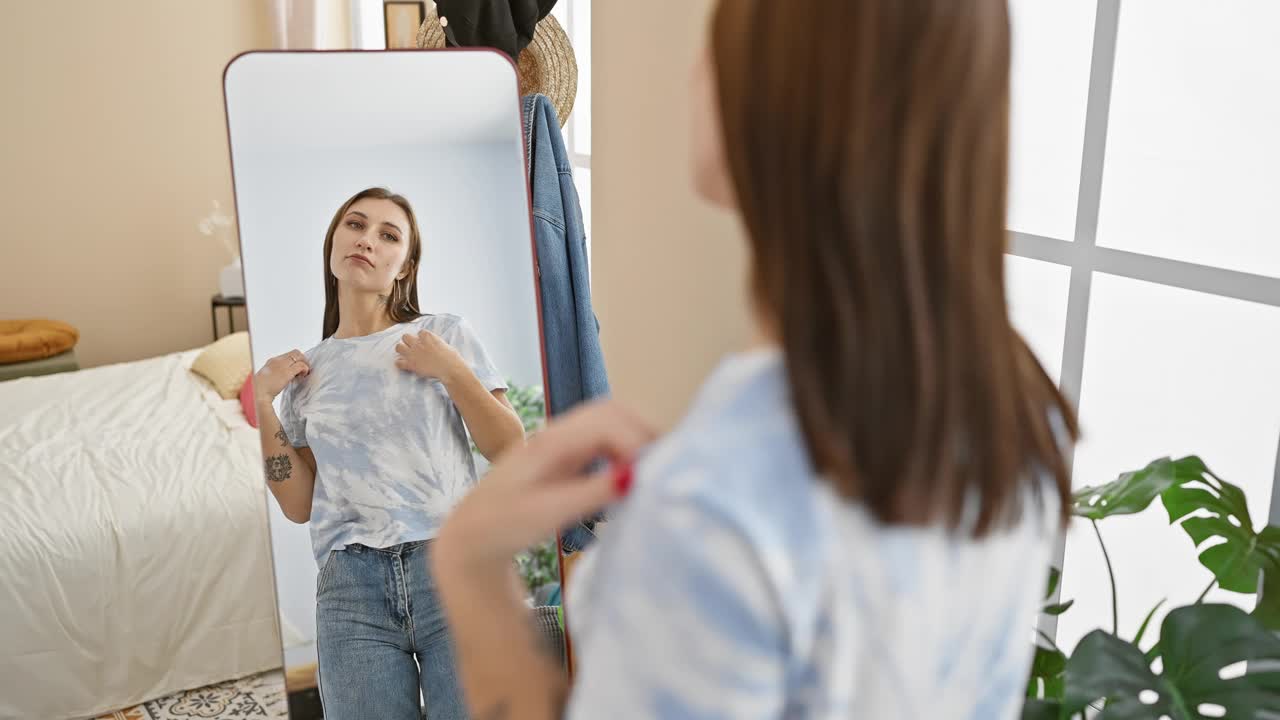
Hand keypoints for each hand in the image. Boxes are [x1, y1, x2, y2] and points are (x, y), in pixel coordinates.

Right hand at [255, 349, 309, 406]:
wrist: (259, 394)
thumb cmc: (262, 389)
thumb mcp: (267, 376)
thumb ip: (275, 372)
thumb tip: (284, 374)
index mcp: (272, 361)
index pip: (288, 354)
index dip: (296, 360)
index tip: (297, 369)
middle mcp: (277, 360)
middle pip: (295, 352)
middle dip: (303, 360)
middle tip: (304, 370)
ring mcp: (282, 366)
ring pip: (299, 356)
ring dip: (305, 364)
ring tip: (303, 374)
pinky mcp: (287, 373)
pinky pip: (301, 366)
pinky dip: (305, 369)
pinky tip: (303, 376)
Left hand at [395, 330, 463, 381]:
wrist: (449, 368)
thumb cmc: (451, 357)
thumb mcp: (445, 344)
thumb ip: (436, 342)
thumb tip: (435, 345)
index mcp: (427, 336)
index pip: (420, 332)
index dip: (422, 338)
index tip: (425, 342)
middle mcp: (418, 343)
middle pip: (405, 336)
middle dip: (408, 341)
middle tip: (413, 347)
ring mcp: (413, 353)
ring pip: (398, 347)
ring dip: (402, 350)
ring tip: (407, 354)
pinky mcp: (410, 364)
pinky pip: (398, 362)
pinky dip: (400, 364)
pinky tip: (405, 365)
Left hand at [434, 400, 656, 573]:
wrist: (473, 534)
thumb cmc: (504, 525)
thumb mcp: (547, 515)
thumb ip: (590, 494)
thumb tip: (634, 477)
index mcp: (551, 442)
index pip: (607, 421)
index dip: (637, 443)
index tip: (650, 478)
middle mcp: (558, 434)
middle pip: (613, 411)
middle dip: (643, 433)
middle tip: (662, 470)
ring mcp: (562, 442)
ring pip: (611, 422)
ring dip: (636, 439)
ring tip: (651, 473)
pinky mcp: (567, 456)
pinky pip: (604, 439)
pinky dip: (625, 450)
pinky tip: (630, 477)